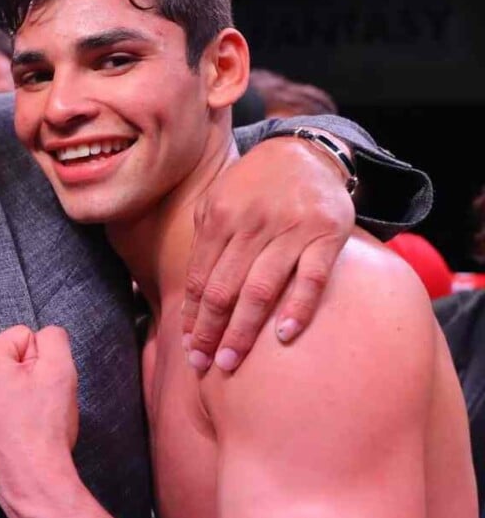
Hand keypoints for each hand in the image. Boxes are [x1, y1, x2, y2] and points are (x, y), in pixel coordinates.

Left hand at [0, 326, 78, 517]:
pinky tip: (16, 432)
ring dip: (15, 395)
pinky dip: (3, 415)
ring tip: (28, 420)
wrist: (33, 483)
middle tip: (38, 403)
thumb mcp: (61, 369)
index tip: (43, 385)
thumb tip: (45, 335)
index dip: (40, 359)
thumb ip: (54, 338)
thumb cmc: (44, 428)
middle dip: (26, 376)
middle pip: (7, 360)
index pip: (22, 337)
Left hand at [182, 136, 354, 370]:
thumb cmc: (252, 187)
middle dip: (211, 331)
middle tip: (204, 365)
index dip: (193, 316)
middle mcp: (253, 223)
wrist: (304, 153)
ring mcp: (291, 228)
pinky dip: (297, 308)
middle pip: (226, 288)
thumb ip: (203, 242)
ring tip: (231, 360)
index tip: (188, 347)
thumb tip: (188, 296)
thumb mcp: (216, 201)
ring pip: (261, 288)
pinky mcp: (328, 233)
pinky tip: (282, 336)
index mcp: (220, 217)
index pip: (202, 277)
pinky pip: (312, 277)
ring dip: (244, 330)